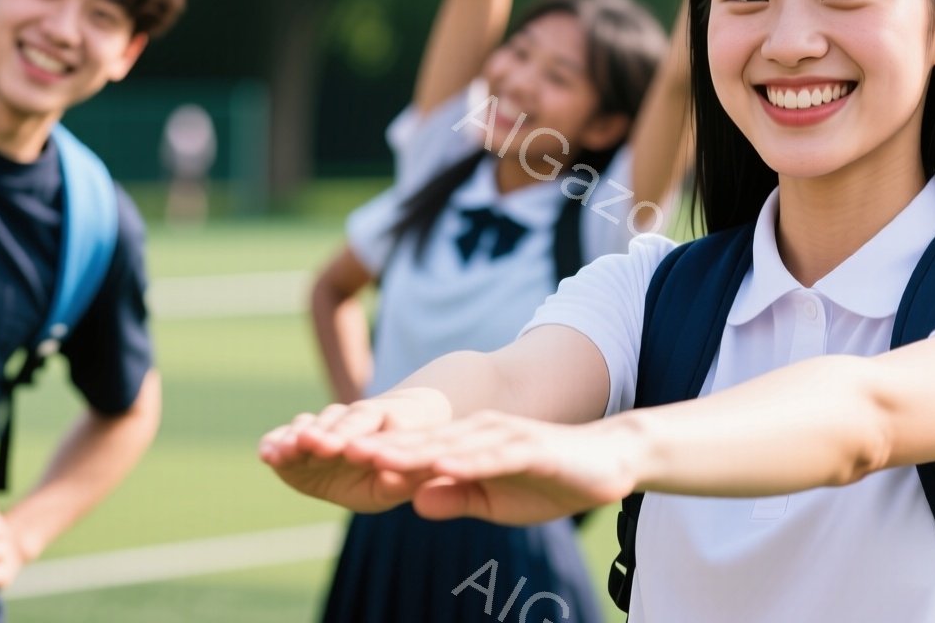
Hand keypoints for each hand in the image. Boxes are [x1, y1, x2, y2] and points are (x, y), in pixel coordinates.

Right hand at [258, 391, 450, 512]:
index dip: (355, 434)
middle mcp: (348, 418)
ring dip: (297, 439)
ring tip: (287, 452)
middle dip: (325, 434)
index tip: (350, 451)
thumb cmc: (397, 470)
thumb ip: (406, 481)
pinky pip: (281, 438)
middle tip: (315, 444)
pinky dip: (273, 444)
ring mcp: (319, 428)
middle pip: (335, 421)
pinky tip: (266, 455)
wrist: (376, 458)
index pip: (367, 421)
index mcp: (381, 420)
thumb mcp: (404, 481)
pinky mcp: (294, 442)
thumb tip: (402, 479)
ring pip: (308, 426)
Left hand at [352, 411, 643, 525]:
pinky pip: (493, 455)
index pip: (411, 453)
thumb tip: (414, 501)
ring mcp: (503, 437)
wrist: (608, 464)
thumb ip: (456, 497)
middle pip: (418, 443)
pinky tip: (440, 465)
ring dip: (409, 451)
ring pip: (447, 444)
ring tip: (369, 456)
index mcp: (465, 445)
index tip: (329, 464)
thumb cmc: (549, 482)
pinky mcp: (530, 447)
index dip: (371, 458)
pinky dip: (465, 460)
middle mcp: (478, 433)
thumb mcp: (496, 500)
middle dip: (373, 448)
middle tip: (326, 450)